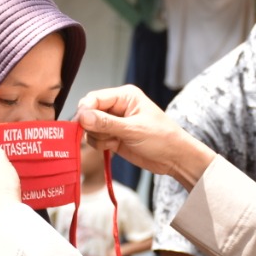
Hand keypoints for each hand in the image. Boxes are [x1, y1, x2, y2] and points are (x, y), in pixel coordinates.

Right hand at [76, 85, 215, 189]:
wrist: (174, 158)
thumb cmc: (161, 138)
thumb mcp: (133, 130)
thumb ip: (106, 123)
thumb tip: (82, 117)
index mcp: (124, 96)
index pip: (95, 98)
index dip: (85, 110)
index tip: (81, 123)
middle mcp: (117, 107)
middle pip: (89, 112)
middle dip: (91, 126)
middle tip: (104, 135)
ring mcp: (114, 123)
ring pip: (90, 128)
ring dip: (98, 137)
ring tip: (114, 142)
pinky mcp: (113, 137)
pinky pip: (95, 139)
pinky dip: (101, 145)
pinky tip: (114, 147)